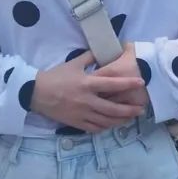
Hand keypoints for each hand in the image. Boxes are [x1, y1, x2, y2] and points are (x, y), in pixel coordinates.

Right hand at [31, 51, 145, 133]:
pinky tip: (111, 125)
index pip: (113, 84)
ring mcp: (82, 113)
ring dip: (120, 121)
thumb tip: (102, 50)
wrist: (36, 93)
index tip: (141, 82)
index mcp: (87, 84)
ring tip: (130, 118)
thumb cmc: (56, 76)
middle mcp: (87, 100)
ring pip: (106, 121)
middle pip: (113, 108)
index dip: (128, 84)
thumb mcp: (73, 63)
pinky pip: (95, 128)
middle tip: (140, 110)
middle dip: (129, 110)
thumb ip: (89, 57)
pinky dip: (105, 127)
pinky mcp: (76, 123)